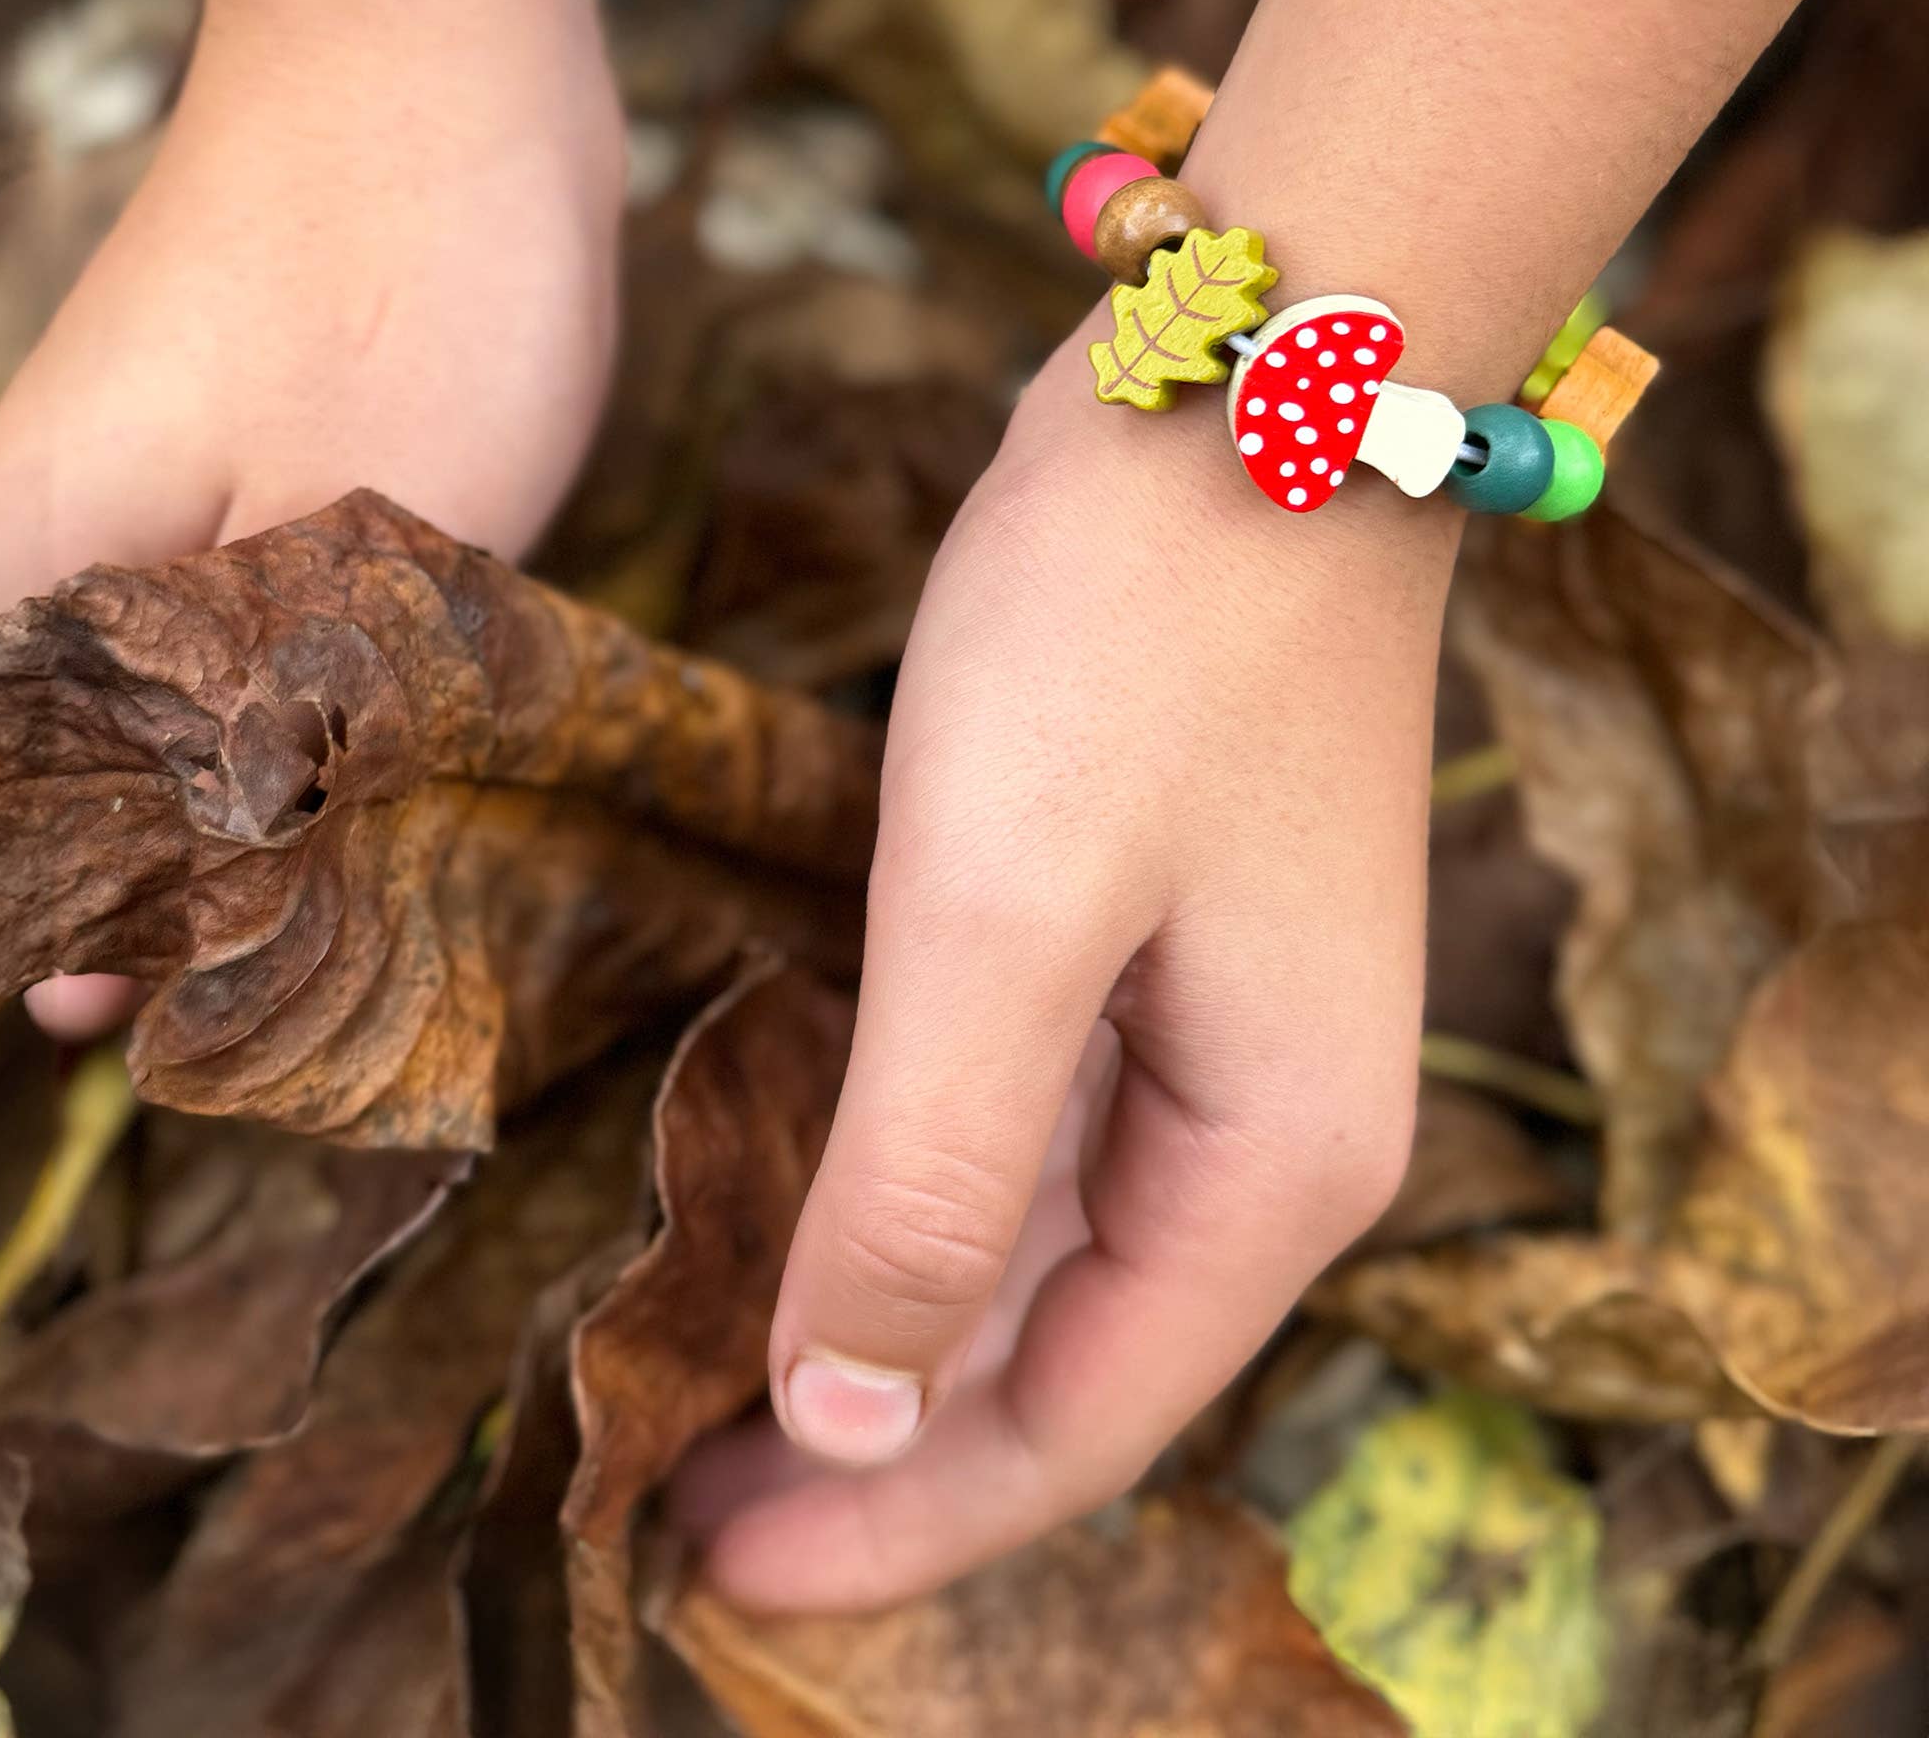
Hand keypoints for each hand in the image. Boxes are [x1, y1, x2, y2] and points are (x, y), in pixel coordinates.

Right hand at [0, 0, 624, 1037]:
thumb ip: (243, 745)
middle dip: (172, 886)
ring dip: (249, 794)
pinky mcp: (229, 456)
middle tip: (297, 969)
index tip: (164, 1026)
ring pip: (162, 705)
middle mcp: (49, 544)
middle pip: (73, 781)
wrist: (441, 60)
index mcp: (26, 581)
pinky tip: (380, 747)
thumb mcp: (354, 557)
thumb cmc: (399, 290)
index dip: (66, 945)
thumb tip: (123, 937)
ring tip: (353, 887)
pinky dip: (300, 697)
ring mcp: (138, 490)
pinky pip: (235, 626)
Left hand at [677, 336, 1456, 1608]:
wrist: (1251, 392)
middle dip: (882, 1437)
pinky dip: (930, 1188)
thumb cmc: (1139, 637)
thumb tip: (853, 1407)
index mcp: (1276, 1166)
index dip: (892, 1514)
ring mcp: (1227, 1035)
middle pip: (1066, 1353)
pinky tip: (823, 1200)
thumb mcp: (1006, 916)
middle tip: (682, 1488)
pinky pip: (1044, 1128)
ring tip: (725, 1378)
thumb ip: (938, 1176)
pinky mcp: (1164, 946)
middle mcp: (1274, 1132)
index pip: (1073, 1420)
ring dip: (898, 1318)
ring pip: (1047, 1248)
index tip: (705, 1566)